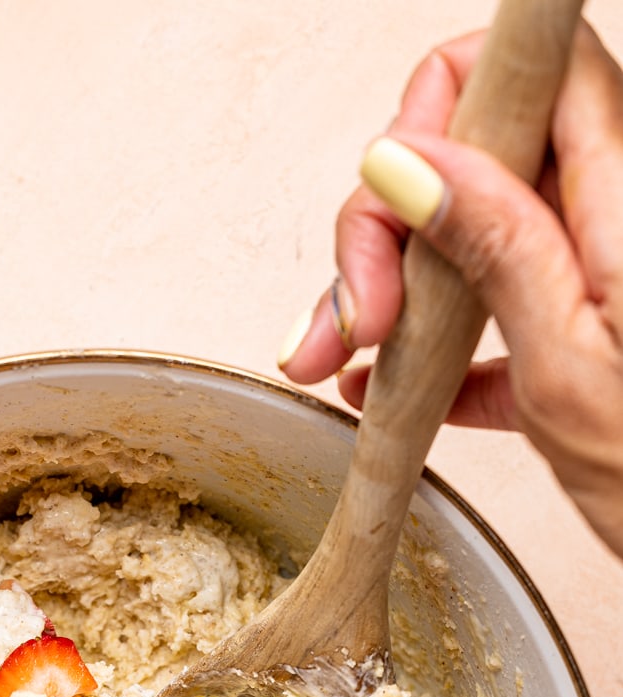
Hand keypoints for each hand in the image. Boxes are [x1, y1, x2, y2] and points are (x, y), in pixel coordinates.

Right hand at [277, 22, 622, 559]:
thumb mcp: (572, 372)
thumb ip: (499, 251)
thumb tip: (411, 161)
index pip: (537, 67)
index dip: (447, 101)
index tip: (396, 189)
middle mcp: (614, 220)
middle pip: (479, 153)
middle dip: (389, 223)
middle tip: (360, 316)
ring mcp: (595, 277)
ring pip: (471, 231)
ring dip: (391, 291)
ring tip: (341, 361)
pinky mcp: (582, 335)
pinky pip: (493, 306)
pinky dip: (432, 344)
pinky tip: (386, 389)